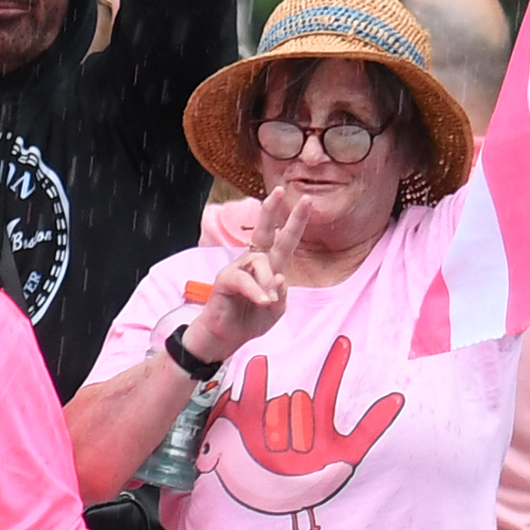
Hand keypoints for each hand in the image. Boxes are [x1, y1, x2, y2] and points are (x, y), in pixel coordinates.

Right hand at [184, 186, 307, 362]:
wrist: (224, 339)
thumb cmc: (248, 322)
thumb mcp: (275, 312)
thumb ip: (282, 295)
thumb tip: (279, 278)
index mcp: (268, 268)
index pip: (284, 241)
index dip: (294, 222)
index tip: (305, 201)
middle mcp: (253, 263)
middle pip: (264, 232)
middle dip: (272, 211)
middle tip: (279, 190)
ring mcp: (237, 269)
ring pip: (260, 262)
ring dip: (267, 282)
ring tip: (268, 302)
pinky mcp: (225, 280)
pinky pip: (244, 279)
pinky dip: (257, 291)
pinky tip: (263, 302)